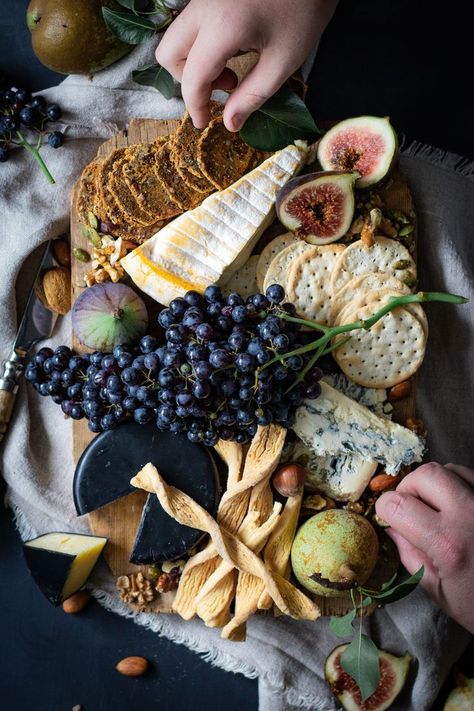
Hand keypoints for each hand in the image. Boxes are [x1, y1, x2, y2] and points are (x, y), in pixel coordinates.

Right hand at [156, 0, 337, 129]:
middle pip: (169, 53)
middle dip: (188, 80)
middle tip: (224, 87)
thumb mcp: (284, 61)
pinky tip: (232, 48)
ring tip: (230, 69)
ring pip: (176, 36)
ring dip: (193, 62)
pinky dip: (202, 44)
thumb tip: (230, 124)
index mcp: (221, 28)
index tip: (204, 123)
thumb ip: (253, 96)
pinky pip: (191, 23)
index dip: (196, 106)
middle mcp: (203, 8)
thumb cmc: (306, 9)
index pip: (192, 78)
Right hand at [375, 462, 473, 632]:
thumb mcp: (440, 593)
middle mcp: (469, 514)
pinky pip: (473, 476)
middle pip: (425, 475)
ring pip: (450, 468)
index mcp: (447, 543)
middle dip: (409, 488)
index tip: (389, 517)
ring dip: (435, 483)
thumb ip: (411, 556)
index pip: (398, 504)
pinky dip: (459, 484)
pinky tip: (459, 506)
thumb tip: (393, 528)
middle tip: (410, 507)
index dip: (386, 509)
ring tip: (437, 505)